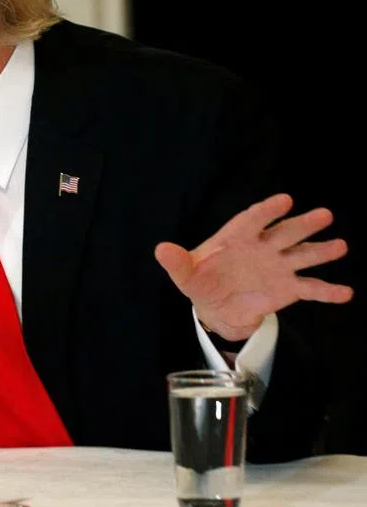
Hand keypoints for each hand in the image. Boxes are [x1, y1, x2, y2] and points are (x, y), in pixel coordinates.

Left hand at [155, 193, 352, 340]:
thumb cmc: (201, 280)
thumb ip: (176, 262)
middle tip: (324, 215)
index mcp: (236, 237)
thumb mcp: (185, 274)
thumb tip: (160, 249)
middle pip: (285, 232)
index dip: (267, 210)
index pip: (252, 219)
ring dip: (321, 251)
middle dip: (303, 224)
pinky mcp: (287, 288)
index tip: (284, 200)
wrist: (215, 306)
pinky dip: (327, 291)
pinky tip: (346, 293)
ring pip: (303, 255)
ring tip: (340, 246)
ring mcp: (278, 266)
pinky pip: (310, 288)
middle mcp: (262, 247)